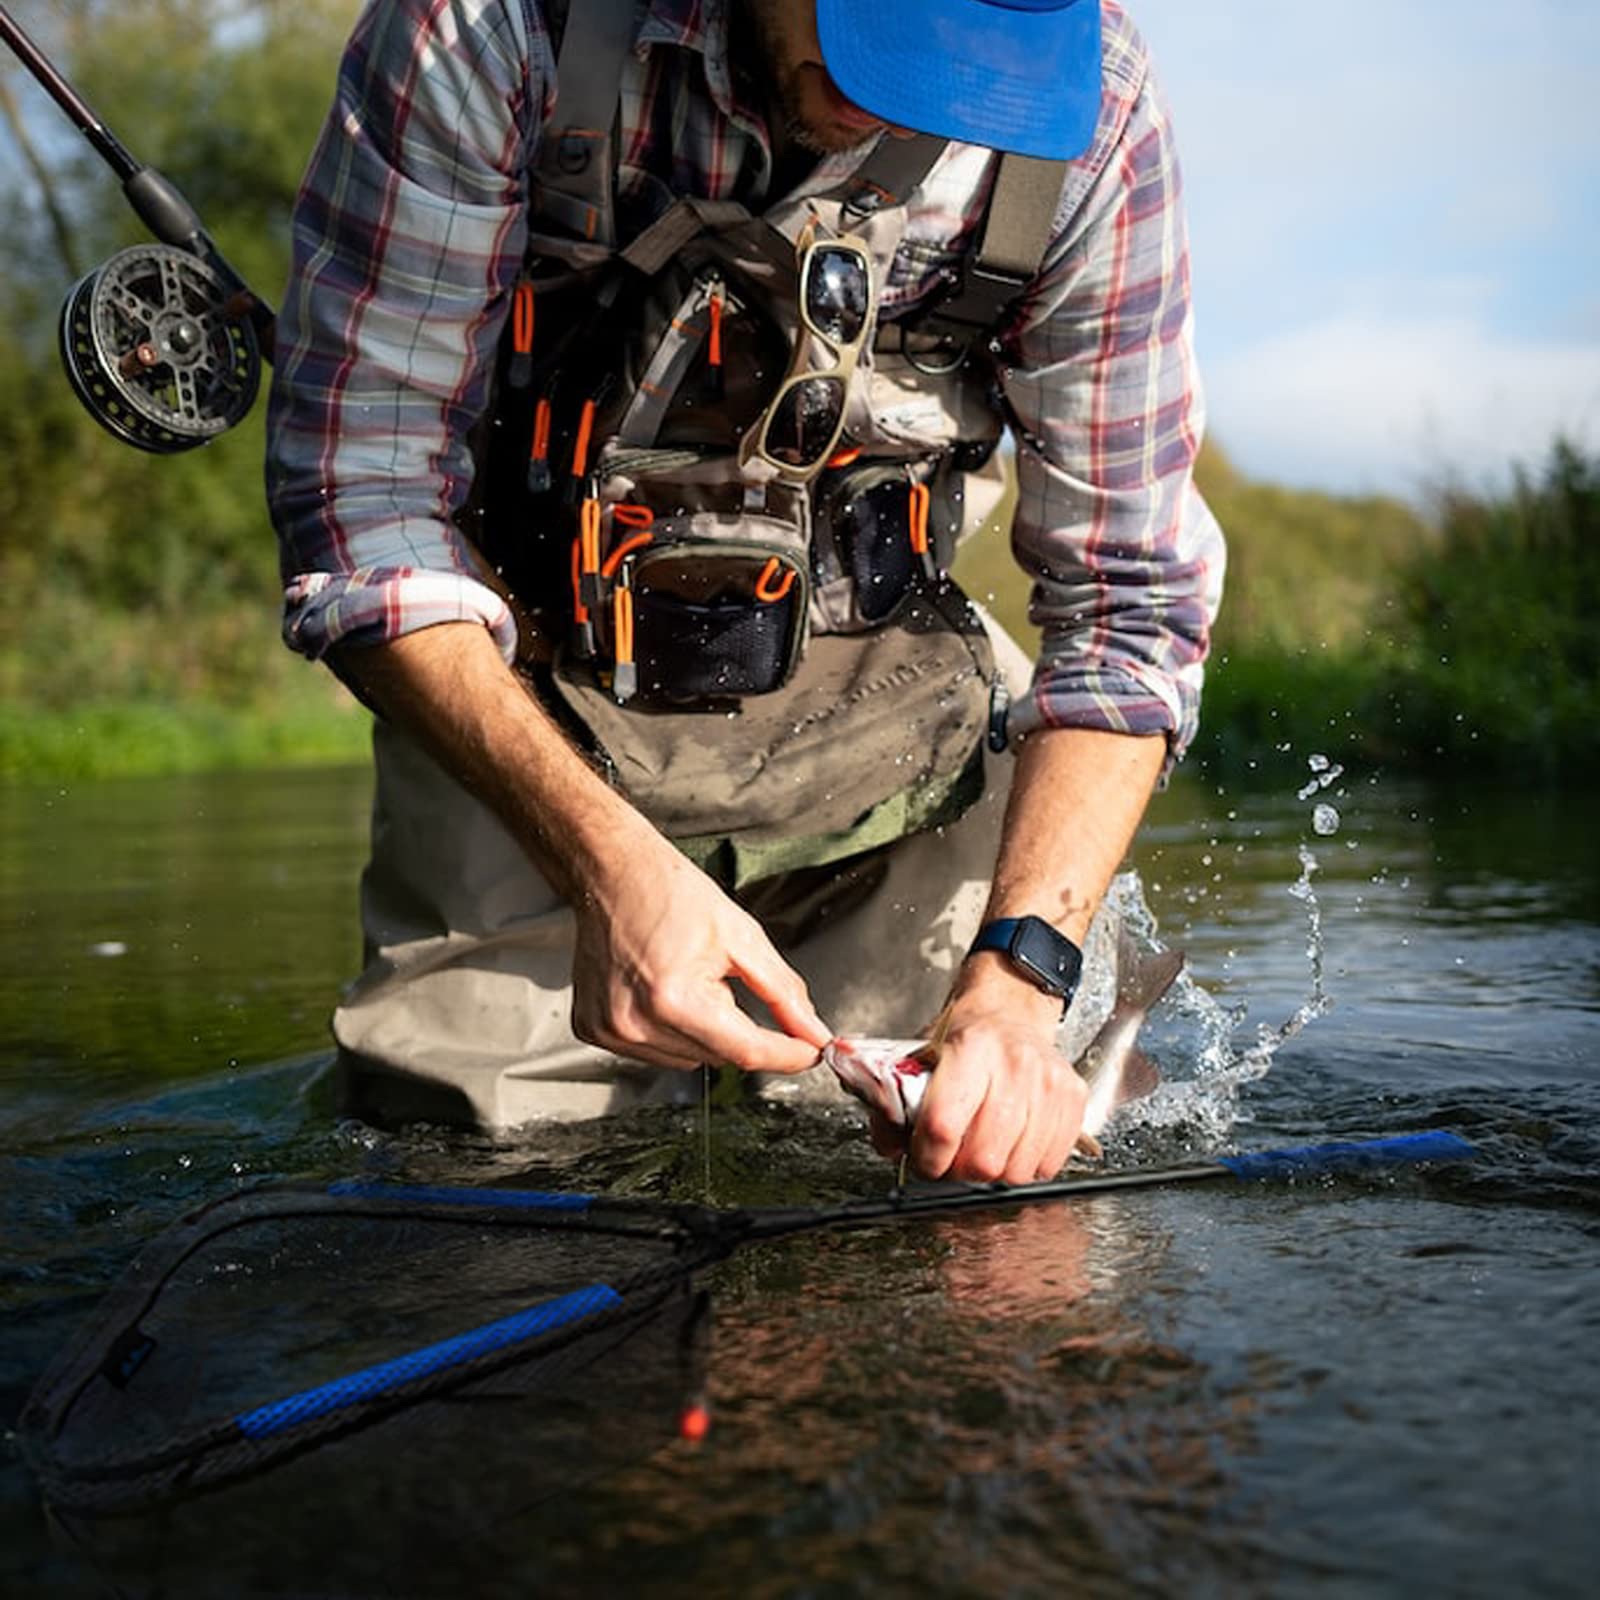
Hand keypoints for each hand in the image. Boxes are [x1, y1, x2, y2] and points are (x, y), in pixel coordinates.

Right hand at [572, 822, 830, 1073]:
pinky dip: (672, 1030)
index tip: (811, 1051)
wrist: (613, 874)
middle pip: (720, 1057)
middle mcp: (637, 1023)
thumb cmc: (670, 893)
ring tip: (687, 978)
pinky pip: (656, 1052)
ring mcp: (612, 1031)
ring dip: (704, 1032)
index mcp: (675, 998)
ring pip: (689, 1060)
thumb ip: (783, 992)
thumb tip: (813, 1033)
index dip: (788, 1054)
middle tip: (724, 977)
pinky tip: (662, 990)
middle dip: (738, 1027)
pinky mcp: (595, 1031)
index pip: (748, 1051)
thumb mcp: (742, 937)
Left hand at [895, 964, 1087, 1182]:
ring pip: (1017, 1170)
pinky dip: (1025, 1166)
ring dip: (993, 1173)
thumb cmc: (966, 1036)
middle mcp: (1015, 1064)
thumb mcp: (921, 1056)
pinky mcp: (1074, 1099)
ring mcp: (1049, 1083)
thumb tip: (891, 1145)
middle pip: (983, 1157)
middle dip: (958, 1170)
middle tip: (951, 1158)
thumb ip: (897, 1103)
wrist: (1011, 1012)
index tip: (923, 1159)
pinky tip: (1011, 1145)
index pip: (943, 1126)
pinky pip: (1048, 1165)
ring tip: (981, 1150)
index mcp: (970, 1048)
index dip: (928, 1157)